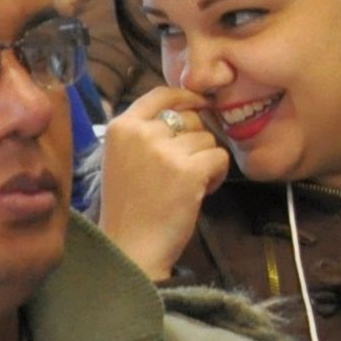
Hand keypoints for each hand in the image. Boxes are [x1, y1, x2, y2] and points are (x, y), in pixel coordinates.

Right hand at [94, 86, 230, 277]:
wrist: (130, 248)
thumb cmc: (130, 207)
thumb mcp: (124, 158)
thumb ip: (147, 132)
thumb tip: (189, 108)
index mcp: (121, 126)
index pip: (160, 93)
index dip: (186, 96)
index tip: (200, 103)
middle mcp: (141, 132)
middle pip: (190, 118)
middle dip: (195, 142)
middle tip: (182, 172)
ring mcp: (165, 150)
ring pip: (208, 139)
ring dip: (206, 162)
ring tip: (186, 187)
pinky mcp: (189, 171)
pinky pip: (220, 157)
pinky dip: (218, 176)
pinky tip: (199, 194)